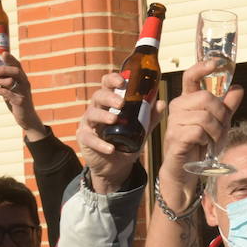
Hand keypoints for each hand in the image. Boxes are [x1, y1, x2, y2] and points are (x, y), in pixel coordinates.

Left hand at [0, 53, 46, 139]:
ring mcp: (23, 93)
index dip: (10, 58)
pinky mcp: (19, 102)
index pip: (18, 65)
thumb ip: (7, 79)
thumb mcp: (13, 88)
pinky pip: (7, 94)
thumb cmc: (17, 101)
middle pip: (16, 71)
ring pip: (12, 81)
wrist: (27, 118)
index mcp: (23, 79)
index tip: (2, 52)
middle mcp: (25, 84)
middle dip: (4, 68)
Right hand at [76, 72, 152, 193]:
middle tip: (121, 103)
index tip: (122, 81)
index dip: (113, 79)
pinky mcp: (84, 139)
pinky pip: (89, 139)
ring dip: (103, 116)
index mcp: (109, 103)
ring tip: (114, 119)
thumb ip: (150, 117)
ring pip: (92, 114)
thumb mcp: (141, 130)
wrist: (116, 166)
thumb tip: (162, 103)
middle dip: (109, 97)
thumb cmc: (126, 142)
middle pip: (98, 96)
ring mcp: (89, 124)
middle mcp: (97, 109)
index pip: (107, 85)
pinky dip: (100, 144)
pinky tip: (110, 148)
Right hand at [156, 58, 244, 210]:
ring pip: (205, 117)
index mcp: (187, 100)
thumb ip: (226, 107)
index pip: (191, 76)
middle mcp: (178, 107)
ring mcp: (174, 122)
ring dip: (216, 131)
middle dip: (221, 115)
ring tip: (213, 141)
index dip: (202, 67)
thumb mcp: (218, 125)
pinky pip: (199, 132)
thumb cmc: (199, 146)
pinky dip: (207, 140)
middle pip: (206, 98)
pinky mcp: (175, 138)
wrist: (185, 172)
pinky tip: (203, 147)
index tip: (216, 62)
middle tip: (221, 129)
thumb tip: (239, 88)